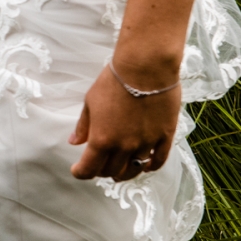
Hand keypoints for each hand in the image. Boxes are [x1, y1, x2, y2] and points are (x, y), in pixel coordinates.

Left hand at [69, 63, 179, 181]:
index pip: (89, 169)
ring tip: (121, 169)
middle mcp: (124, 146)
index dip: (80, 172)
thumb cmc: (115, 81)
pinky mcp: (165, 135)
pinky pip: (159, 160)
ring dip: (125, 173)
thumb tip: (75, 141)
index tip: (77, 170)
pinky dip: (150, 166)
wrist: (146, 67)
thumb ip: (84, 126)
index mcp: (102, 139)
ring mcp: (146, 142)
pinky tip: (145, 165)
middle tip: (99, 165)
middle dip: (101, 171)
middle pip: (112, 171)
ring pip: (135, 170)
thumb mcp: (91, 102)